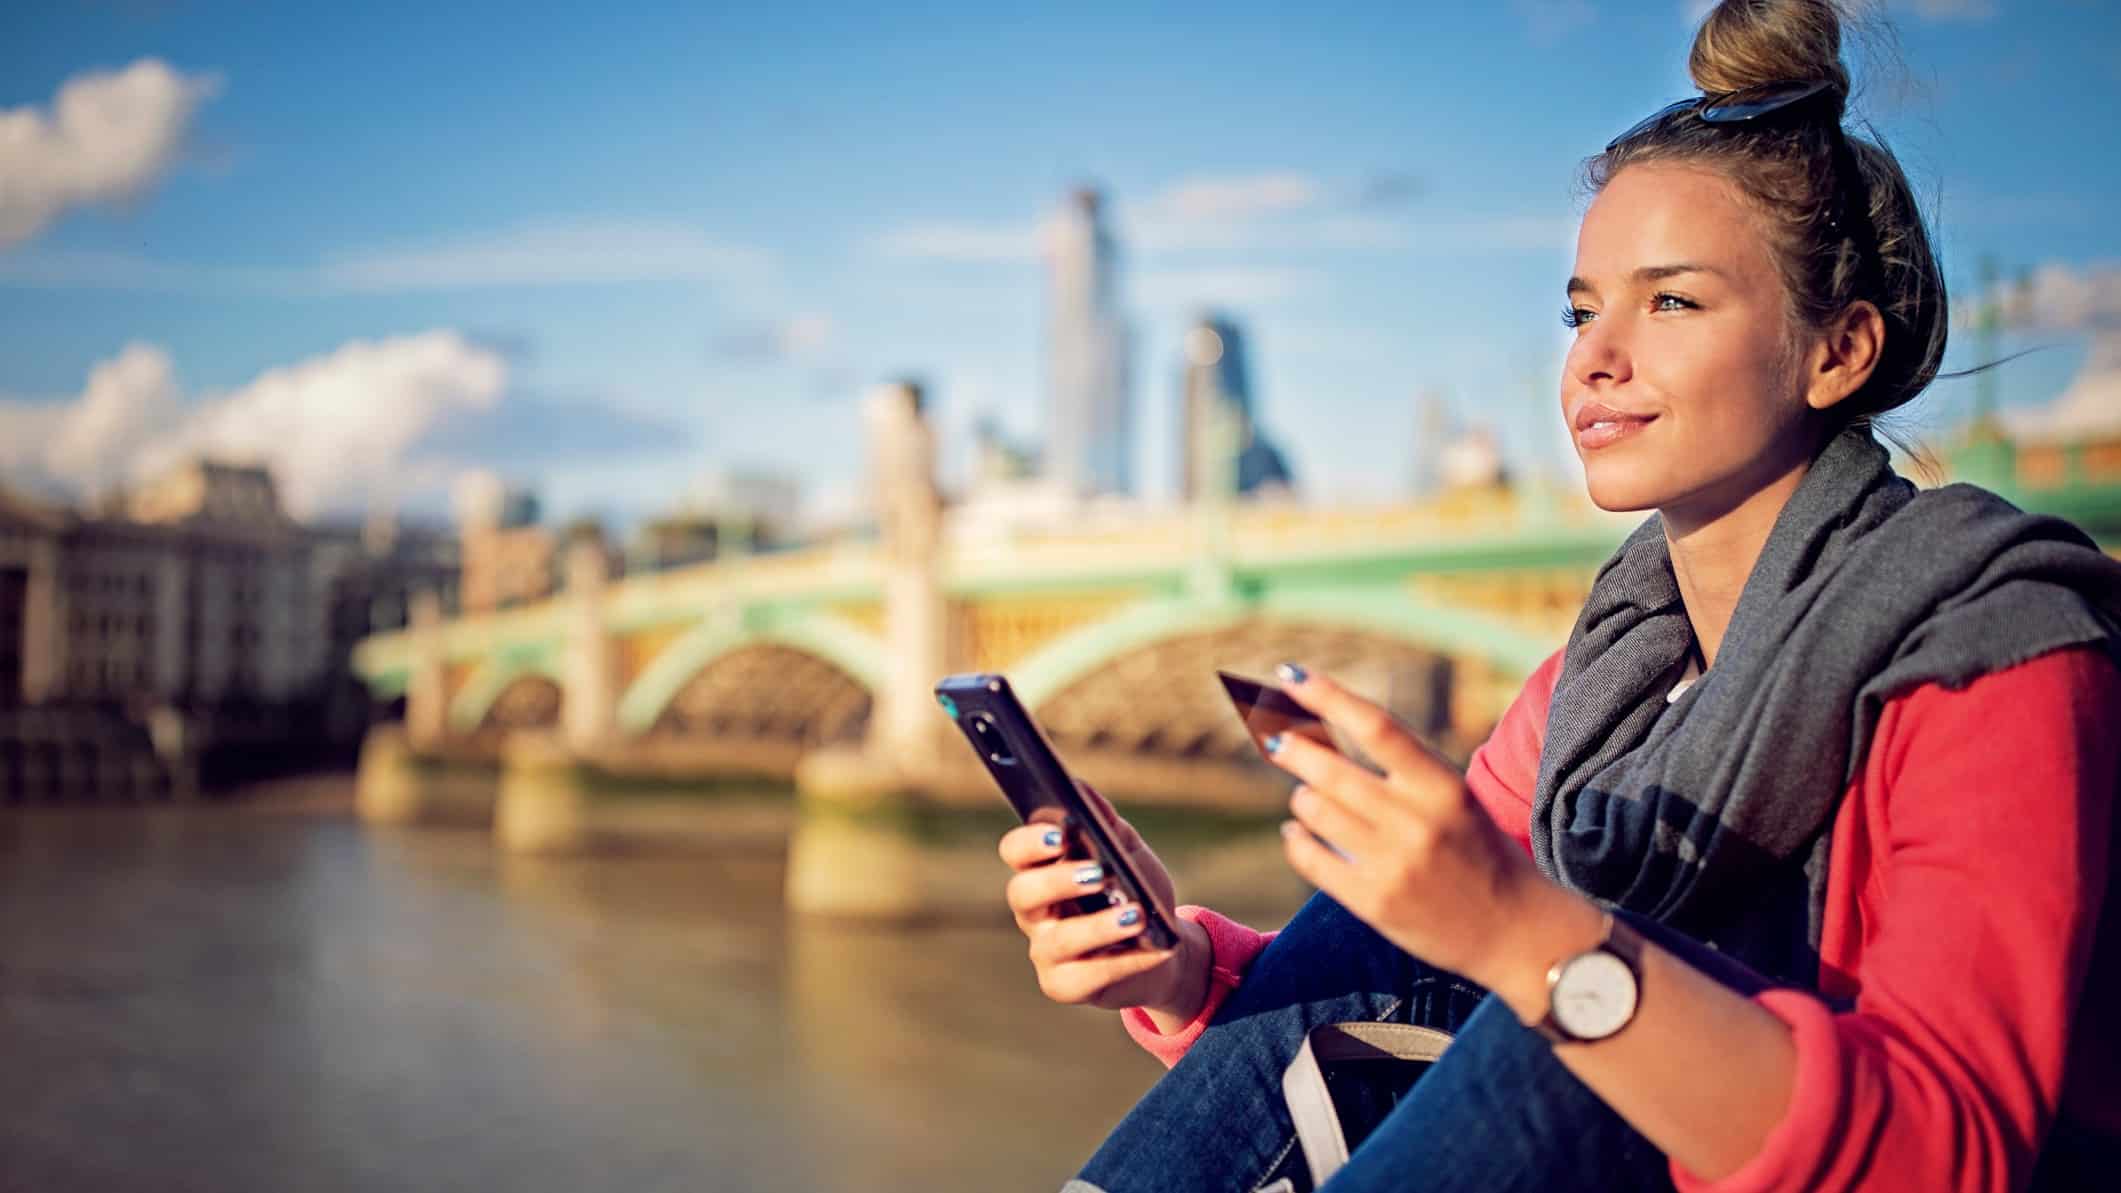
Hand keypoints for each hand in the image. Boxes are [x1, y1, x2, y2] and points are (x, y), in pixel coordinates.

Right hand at [997, 783, 1209, 1019]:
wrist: (1163, 948)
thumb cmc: (1135, 893)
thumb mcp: (1128, 853)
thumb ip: (1105, 823)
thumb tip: (1081, 789)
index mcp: (1041, 871)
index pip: (1016, 851)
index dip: (1031, 842)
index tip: (1061, 833)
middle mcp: (1034, 912)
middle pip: (1022, 893)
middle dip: (1057, 881)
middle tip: (1098, 871)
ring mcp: (1045, 952)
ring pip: (1055, 941)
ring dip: (1097, 926)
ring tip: (1135, 914)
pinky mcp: (1064, 985)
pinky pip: (1084, 977)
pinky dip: (1120, 961)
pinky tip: (1150, 948)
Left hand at [1265, 664, 1567, 989]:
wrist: (1516, 932)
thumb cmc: (1481, 853)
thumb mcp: (1456, 800)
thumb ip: (1402, 773)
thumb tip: (1322, 736)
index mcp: (1444, 786)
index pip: (1376, 726)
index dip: (1328, 696)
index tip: (1291, 675)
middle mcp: (1418, 822)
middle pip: (1331, 771)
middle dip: (1293, 749)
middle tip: (1276, 740)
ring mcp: (1394, 865)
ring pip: (1314, 811)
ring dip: (1302, 798)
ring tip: (1306, 797)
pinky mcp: (1374, 903)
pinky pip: (1310, 858)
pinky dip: (1296, 839)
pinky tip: (1297, 833)